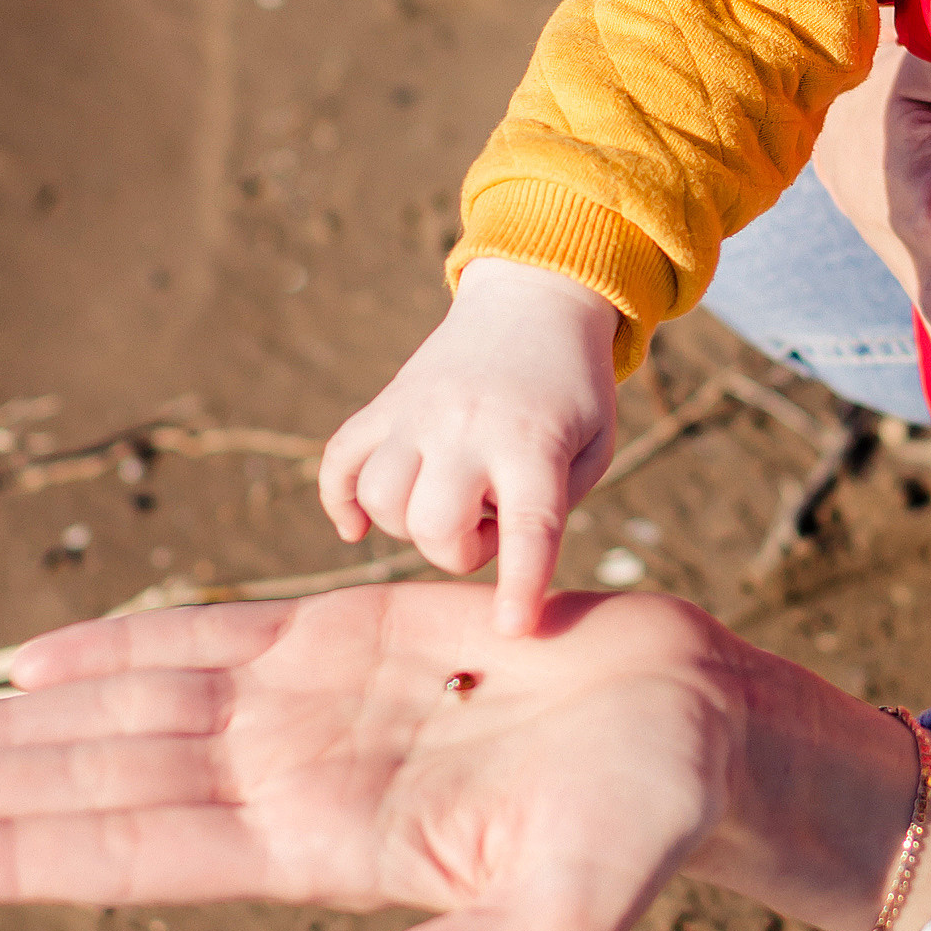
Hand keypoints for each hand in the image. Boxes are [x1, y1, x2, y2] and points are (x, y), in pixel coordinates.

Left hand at [0, 585, 930, 930]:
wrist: (708, 733)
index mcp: (327, 849)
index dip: (23, 850)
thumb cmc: (647, 840)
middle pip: (105, 777)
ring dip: (23, 720)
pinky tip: (39, 658)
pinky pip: (213, 636)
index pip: (139, 853)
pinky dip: (122, 642)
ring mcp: (314, 708)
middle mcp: (294, 780)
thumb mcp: (550, 930)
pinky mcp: (352, 640)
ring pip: (136, 707)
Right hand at [318, 260, 619, 632]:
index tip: (513, 629)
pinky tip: (358, 525)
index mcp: (534, 440)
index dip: (519, 582)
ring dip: (410, 527)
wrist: (534, 301)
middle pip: (436, 524)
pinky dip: (340, 503)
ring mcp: (417, 412)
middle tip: (491, 526)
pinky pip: (337, 463)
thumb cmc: (573, 392)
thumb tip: (489, 565)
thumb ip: (552, 509)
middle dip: (461, 552)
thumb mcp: (593, 446)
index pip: (530, 524)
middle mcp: (468, 425)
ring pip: (380, 499)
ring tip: (450, 504)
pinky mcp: (384, 405)